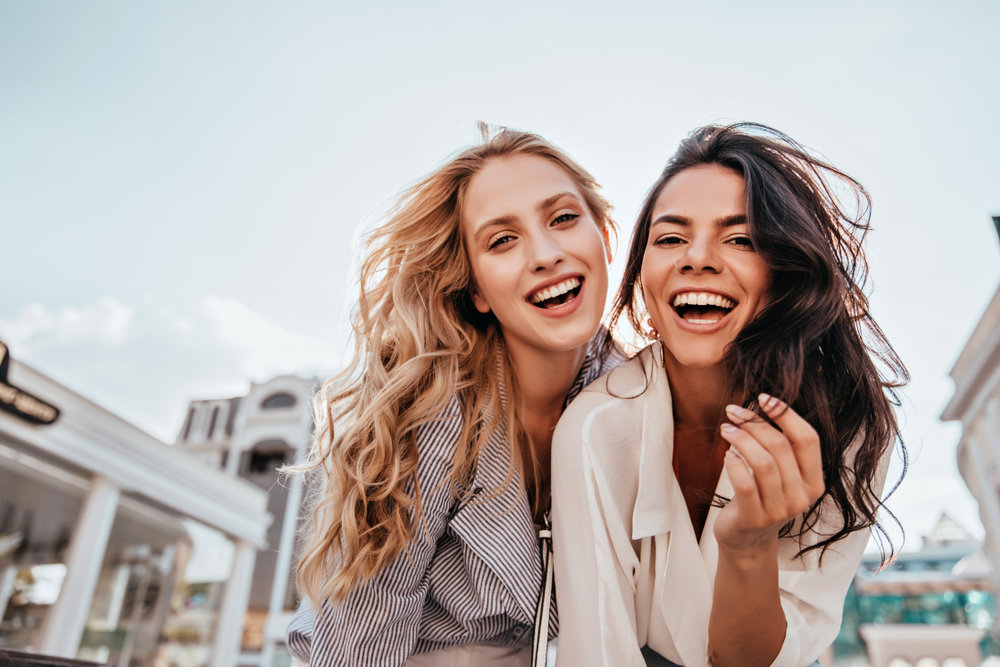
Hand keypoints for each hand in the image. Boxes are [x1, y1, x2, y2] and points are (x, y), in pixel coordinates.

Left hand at [713, 394, 824, 557]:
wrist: (746, 540)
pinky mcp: (755, 518)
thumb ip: (781, 447)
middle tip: (733, 412)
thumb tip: (765, 404)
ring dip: (741, 439)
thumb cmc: (762, 496)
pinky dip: (734, 465)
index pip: (808, 440)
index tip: (763, 398)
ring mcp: (780, 510)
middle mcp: (802, 497)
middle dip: (754, 423)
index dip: (786, 415)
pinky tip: (726, 455)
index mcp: (814, 481)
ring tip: (726, 429)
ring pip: (763, 463)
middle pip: (781, 447)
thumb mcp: (780, 474)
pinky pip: (746, 484)